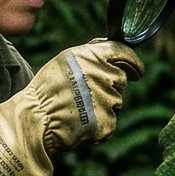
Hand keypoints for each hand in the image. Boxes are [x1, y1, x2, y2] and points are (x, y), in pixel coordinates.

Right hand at [25, 41, 143, 154]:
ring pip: (115, 102)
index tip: (138, 70)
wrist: (36, 120)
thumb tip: (113, 51)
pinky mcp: (107, 121)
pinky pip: (110, 121)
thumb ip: (91, 55)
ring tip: (77, 109)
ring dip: (102, 105)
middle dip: (110, 86)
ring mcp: (107, 99)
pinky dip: (99, 124)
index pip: (123, 52)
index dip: (133, 61)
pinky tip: (80, 122)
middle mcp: (103, 75)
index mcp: (92, 56)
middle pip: (120, 79)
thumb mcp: (66, 61)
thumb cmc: (46, 90)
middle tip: (86, 94)